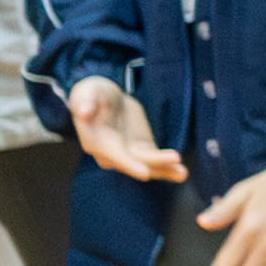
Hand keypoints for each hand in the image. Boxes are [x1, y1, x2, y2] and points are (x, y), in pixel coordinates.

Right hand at [63, 74, 185, 182]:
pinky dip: (168, 168)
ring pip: (147, 165)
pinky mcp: (141, 150)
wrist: (103, 99)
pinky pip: (154, 162)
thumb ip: (85, 102)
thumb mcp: (87, 92)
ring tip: (182, 173)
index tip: (144, 172)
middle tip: (175, 161)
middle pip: (135, 162)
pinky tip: (181, 173)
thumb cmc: (92, 94)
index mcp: (96, 142)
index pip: (114, 155)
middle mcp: (111, 154)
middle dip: (154, 164)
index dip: (128, 163)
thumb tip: (83, 110)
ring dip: (165, 169)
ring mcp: (127, 154)